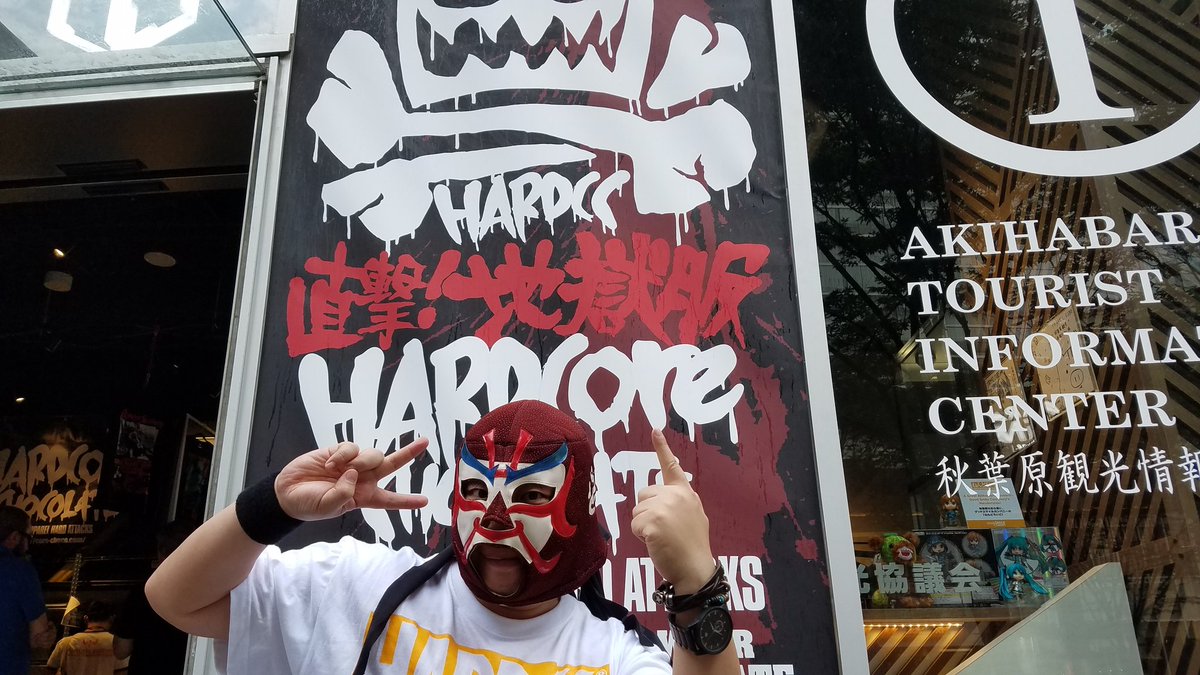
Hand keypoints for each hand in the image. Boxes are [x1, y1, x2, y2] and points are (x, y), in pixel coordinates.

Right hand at [275, 439, 429, 520]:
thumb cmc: (309, 505)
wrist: (286, 493)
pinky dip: (343, 455)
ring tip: (341, 470)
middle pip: (390, 465)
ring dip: (362, 460)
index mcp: (363, 497)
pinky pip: (351, 447)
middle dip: (407, 453)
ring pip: (372, 454)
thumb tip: (353, 472)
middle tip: (425, 442)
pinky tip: (329, 464)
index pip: (389, 499)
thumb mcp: (329, 508)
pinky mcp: (338, 451)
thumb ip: (344, 493)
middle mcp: (362, 479)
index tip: (425, 501)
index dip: (406, 501)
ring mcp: (351, 463)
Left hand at [631, 429, 715, 593]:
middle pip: (644, 495)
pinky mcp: (654, 521)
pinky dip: (641, 536)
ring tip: (662, 537)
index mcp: (685, 493)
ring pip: (637, 511)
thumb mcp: (693, 517)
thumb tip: (660, 502)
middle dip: (647, 512)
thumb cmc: (691, 547)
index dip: (662, 448)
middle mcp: (676, 496)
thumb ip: (678, 503)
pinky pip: (635, 525)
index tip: (655, 430)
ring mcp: (665, 507)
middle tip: (664, 530)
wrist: (695, 569)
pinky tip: (656, 543)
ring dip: (643, 526)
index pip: (671, 467)